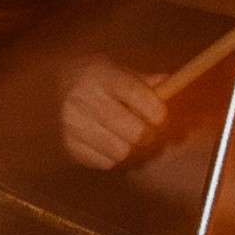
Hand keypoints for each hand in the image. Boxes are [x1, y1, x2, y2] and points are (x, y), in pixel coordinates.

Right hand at [59, 52, 175, 176]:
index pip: (134, 93)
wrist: (62, 85)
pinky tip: (113, 144)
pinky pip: (105, 163)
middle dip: (148, 135)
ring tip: (133, 141)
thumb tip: (172, 84)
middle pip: (133, 131)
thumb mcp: (122, 71)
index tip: (162, 117)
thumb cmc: (102, 80)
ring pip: (120, 152)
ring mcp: (74, 124)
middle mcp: (83, 98)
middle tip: (150, 133)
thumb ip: (147, 82)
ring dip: (133, 150)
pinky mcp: (69, 145)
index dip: (155, 110)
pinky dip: (115, 158)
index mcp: (101, 74)